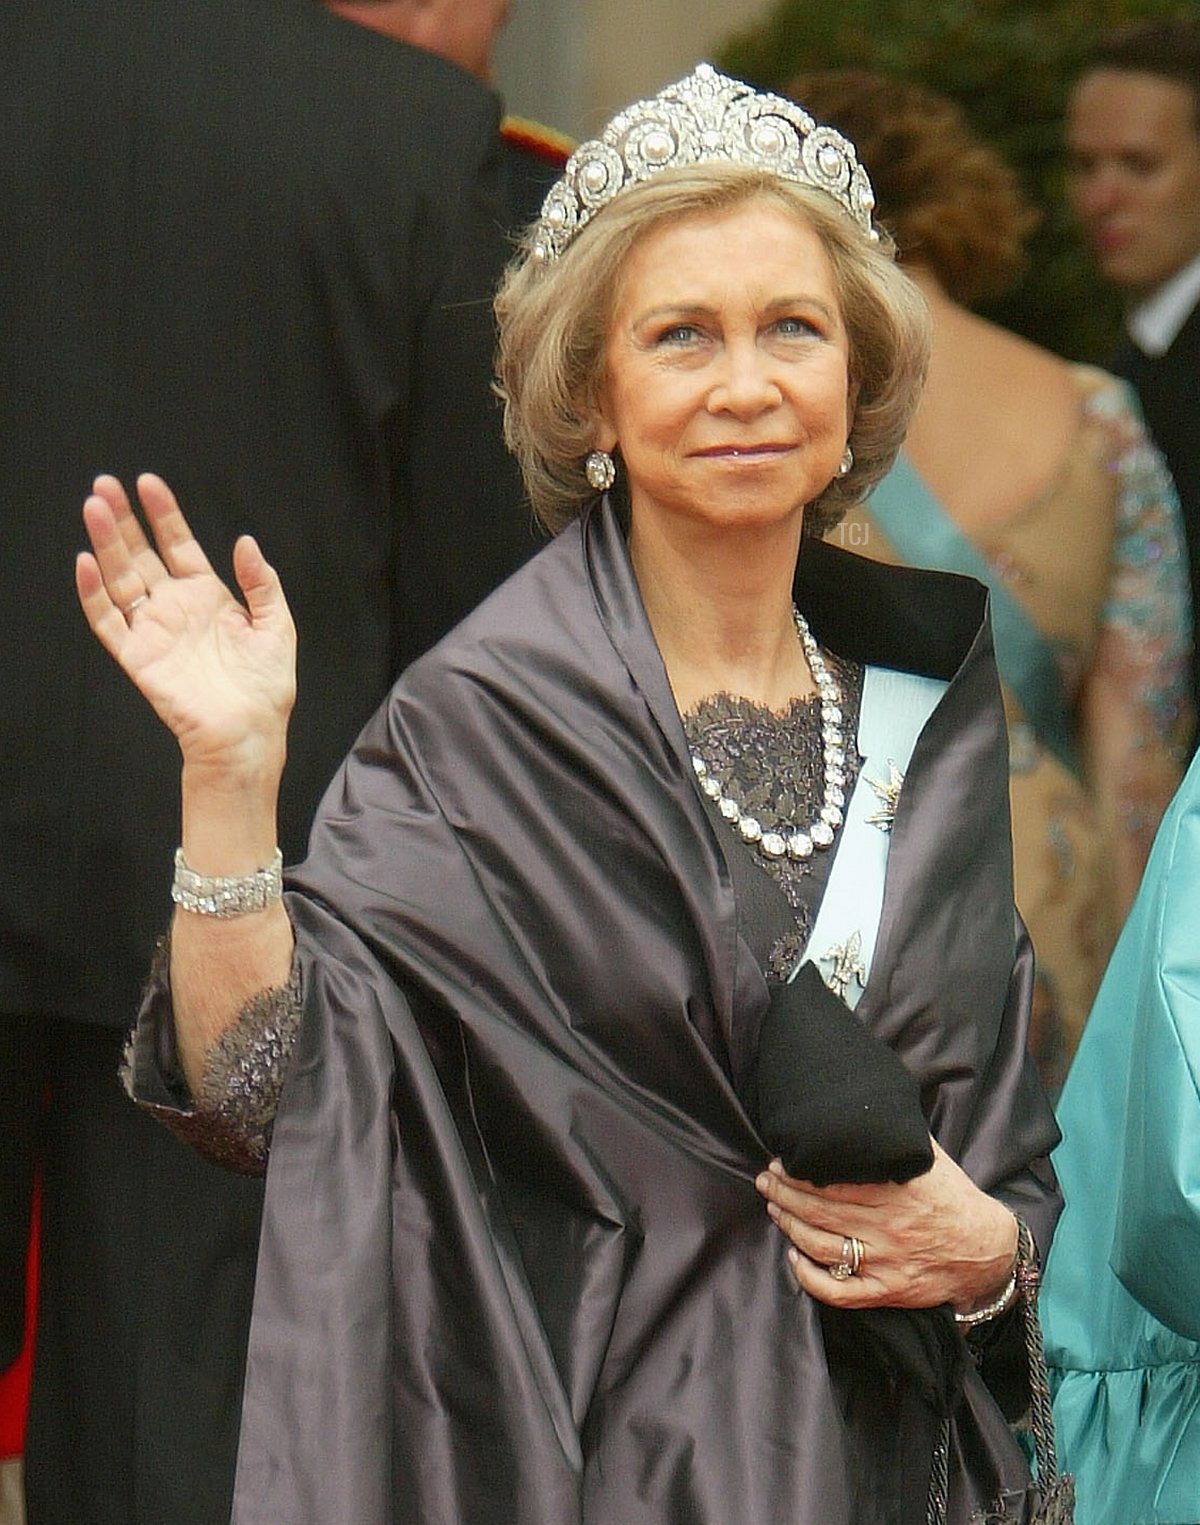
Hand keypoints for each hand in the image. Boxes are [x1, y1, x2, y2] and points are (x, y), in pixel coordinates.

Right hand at [75, 473, 295, 782]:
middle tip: (105, 483)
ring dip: (105, 544)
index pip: (178, 545)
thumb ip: (262, 583)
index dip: (164, 514)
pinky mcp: (136, 656)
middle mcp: (175, 608)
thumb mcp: (277, 626)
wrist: (249, 733)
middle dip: (123, 518)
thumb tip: (245, 542)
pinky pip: (107, 620)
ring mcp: (153, 630)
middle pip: (141, 554)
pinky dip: (93, 593)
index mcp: (208, 596)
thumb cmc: (265, 687)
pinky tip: (85, 562)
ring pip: (120, 577)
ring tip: (93, 507)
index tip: (148, 483)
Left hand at [754, 1139, 1016, 1310]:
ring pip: (823, 1246)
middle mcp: (888, 1226)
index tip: (780, 1161)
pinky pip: (841, 1292)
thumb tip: (868, 1104)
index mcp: (896, 1191)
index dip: (799, 1173)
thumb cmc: (954, 1197)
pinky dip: (812, 1279)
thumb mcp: (930, 1158)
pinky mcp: (889, 1290)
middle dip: (784, 1194)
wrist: (988, 1249)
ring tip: (774, 1209)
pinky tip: (794, 1259)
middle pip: (820, 1211)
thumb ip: (897, 1136)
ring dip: (790, 1226)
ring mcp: (886, 1262)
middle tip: (765, 1181)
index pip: (833, 1181)